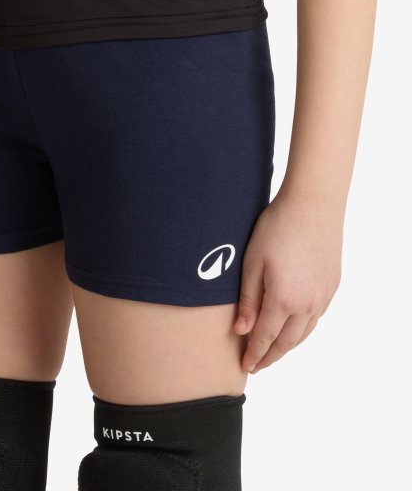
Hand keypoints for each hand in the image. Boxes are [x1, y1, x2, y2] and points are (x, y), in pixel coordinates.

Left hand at [234, 190, 343, 372]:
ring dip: (288, 347)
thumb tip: (240, 330)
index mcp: (283, 299)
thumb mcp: (252, 263)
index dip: (254, 353)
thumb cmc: (276, 229)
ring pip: (304, 333)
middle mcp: (307, 304)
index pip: (265, 337)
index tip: (245, 366)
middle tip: (257, 366)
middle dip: (270, 356)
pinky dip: (302, 330)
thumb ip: (248, 300)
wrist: (312, 205)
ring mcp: (323, 296)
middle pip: (287, 342)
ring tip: (273, 352)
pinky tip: (294, 329)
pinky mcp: (332, 286)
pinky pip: (316, 318)